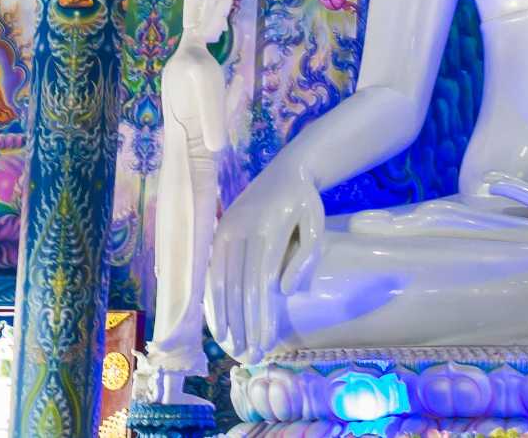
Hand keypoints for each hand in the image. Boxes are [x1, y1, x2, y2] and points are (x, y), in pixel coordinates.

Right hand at [207, 163, 324, 358]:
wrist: (286, 171)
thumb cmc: (305, 204)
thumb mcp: (316, 225)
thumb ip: (305, 258)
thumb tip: (284, 291)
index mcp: (268, 227)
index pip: (261, 281)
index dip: (261, 315)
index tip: (266, 342)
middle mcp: (241, 229)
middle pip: (239, 286)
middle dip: (243, 324)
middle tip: (249, 355)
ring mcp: (225, 230)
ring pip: (220, 282)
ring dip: (225, 318)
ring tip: (232, 347)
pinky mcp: (218, 233)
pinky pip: (211, 271)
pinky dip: (212, 300)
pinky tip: (217, 323)